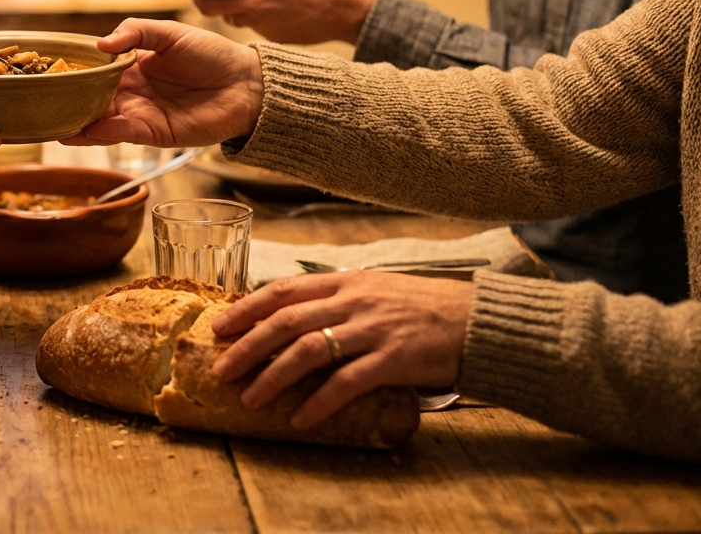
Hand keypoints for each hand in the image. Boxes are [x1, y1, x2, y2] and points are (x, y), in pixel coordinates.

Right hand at [62, 18, 263, 146]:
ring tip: (53, 125)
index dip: (73, 72)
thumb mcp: (169, 32)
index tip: (49, 73)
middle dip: (68, 102)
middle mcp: (131, 92)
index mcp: (131, 66)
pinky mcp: (154, 133)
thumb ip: (135, 31)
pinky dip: (103, 133)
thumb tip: (100, 44)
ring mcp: (140, 114)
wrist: (247, 84)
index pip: (94, 71)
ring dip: (78, 124)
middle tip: (41, 103)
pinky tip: (85, 130)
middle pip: (91, 99)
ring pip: (101, 120)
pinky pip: (122, 133)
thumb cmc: (211, 53)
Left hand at [210, 271, 473, 429]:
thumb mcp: (376, 290)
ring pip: (308, 350)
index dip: (247, 308)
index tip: (220, 327)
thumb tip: (293, 316)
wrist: (480, 320)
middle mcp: (354, 301)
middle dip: (248, 346)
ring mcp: (373, 329)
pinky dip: (319, 402)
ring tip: (251, 399)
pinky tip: (300, 418)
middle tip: (222, 369)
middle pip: (286, 321)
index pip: (283, 290)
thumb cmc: (425, 308)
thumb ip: (338, 299)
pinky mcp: (394, 358)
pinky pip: (346, 382)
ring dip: (273, 377)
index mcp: (346, 281)